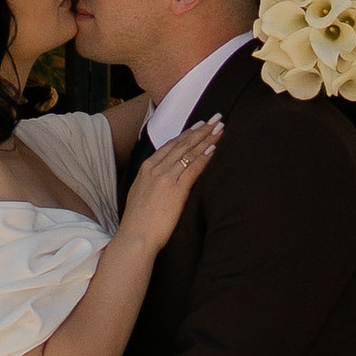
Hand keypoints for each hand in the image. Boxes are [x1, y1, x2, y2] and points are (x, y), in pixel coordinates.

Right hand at [119, 114, 223, 251]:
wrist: (136, 236)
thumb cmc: (138, 221)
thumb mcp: (140, 193)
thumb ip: (151, 181)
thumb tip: (162, 178)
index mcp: (146, 168)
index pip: (170, 145)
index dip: (187, 134)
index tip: (199, 125)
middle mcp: (155, 169)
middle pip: (182, 144)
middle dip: (201, 130)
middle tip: (216, 118)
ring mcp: (165, 178)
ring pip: (189, 152)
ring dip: (207, 138)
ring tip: (220, 128)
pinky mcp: (176, 190)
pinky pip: (193, 168)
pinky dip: (204, 157)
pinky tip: (214, 148)